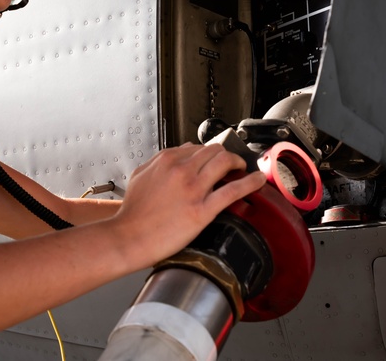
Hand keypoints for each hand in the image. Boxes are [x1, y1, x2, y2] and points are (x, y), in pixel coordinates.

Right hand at [113, 143, 266, 265]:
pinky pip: (233, 190)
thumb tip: (177, 154)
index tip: (215, 159)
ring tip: (244, 168)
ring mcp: (193, 188)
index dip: (209, 153)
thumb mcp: (141, 175)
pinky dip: (250, 182)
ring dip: (239, 162)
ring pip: (225, 162)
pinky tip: (257, 180)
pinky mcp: (202, 210)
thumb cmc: (132, 213)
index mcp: (167, 160)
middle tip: (233, 162)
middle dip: (226, 154)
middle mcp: (182, 169)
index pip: (196, 147)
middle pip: (215, 150)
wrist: (127, 237)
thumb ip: (159, 162)